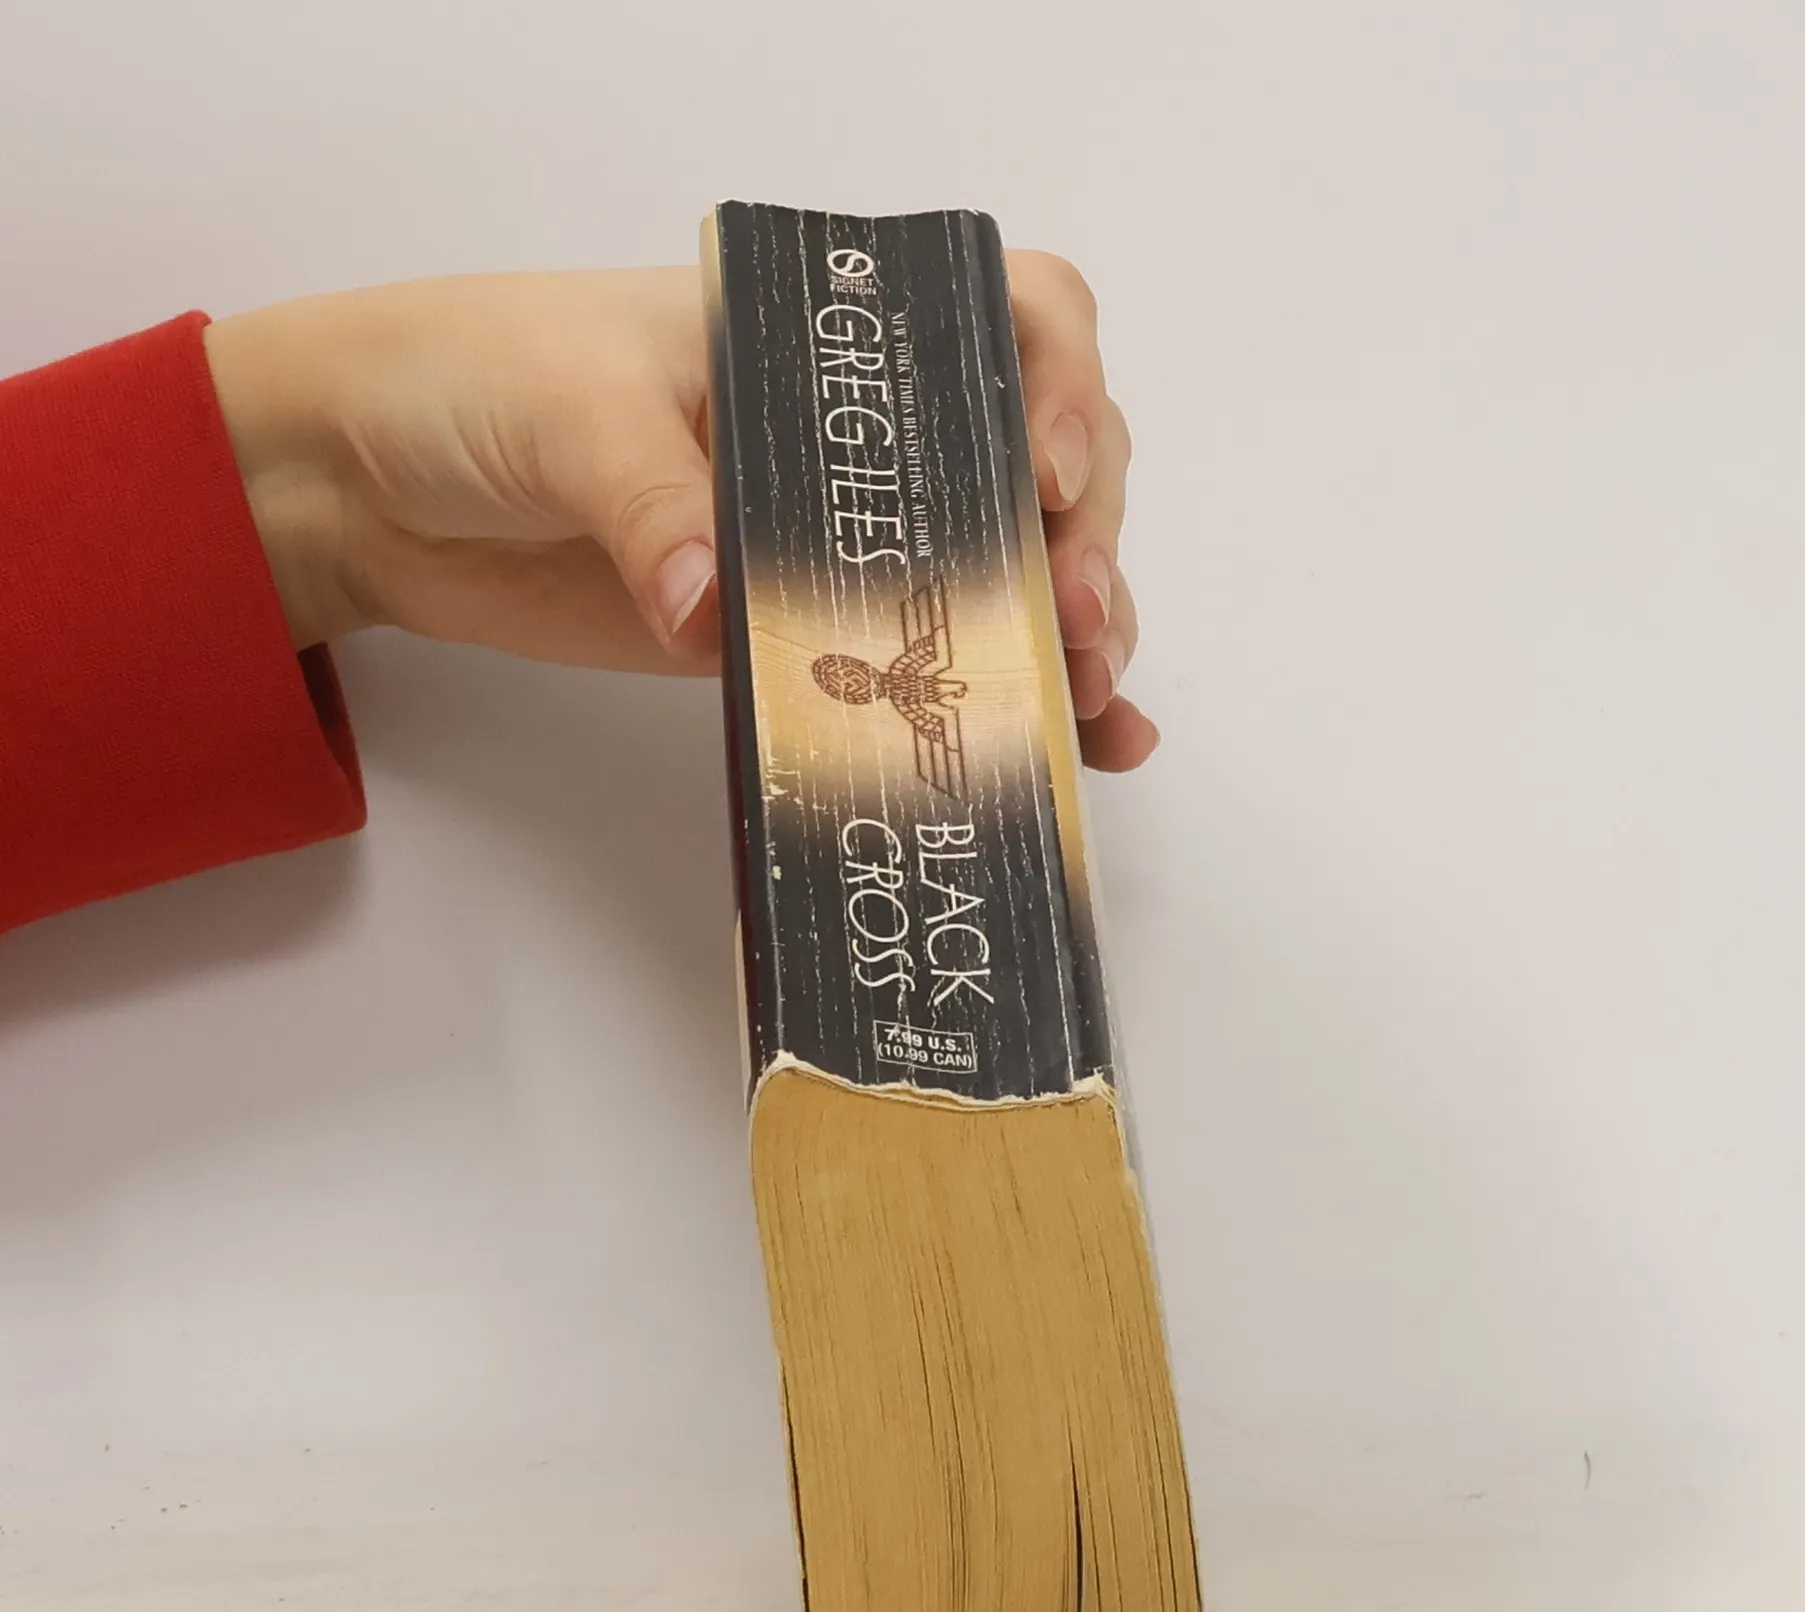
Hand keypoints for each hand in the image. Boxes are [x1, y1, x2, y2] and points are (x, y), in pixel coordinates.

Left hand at [205, 258, 1154, 770]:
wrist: (367, 481)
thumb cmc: (465, 381)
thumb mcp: (567, 408)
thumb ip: (651, 499)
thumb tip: (717, 607)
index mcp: (824, 338)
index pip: (1005, 320)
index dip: (1061, 389)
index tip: (1041, 480)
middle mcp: (857, 432)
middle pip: (1040, 458)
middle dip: (1087, 538)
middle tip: (1070, 623)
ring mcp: (837, 538)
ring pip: (1009, 569)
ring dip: (1073, 633)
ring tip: (1086, 703)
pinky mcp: (797, 633)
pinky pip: (926, 664)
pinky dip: (1012, 701)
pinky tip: (1083, 747)